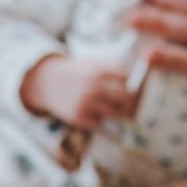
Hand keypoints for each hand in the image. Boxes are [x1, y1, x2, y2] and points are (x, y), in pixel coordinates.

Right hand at [19, 55, 136, 129]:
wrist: (47, 83)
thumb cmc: (79, 74)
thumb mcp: (93, 64)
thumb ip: (113, 72)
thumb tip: (139, 86)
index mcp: (99, 70)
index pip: (127, 79)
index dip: (132, 85)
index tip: (133, 89)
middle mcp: (93, 86)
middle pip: (126, 98)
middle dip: (132, 102)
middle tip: (133, 105)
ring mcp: (85, 103)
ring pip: (116, 113)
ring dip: (120, 113)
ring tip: (120, 111)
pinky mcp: (78, 117)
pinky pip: (100, 123)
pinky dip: (102, 119)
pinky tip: (97, 113)